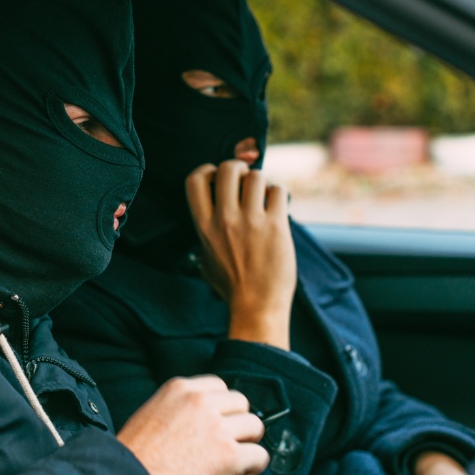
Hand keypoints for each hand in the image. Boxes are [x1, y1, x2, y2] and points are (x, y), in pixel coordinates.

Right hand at [117, 375, 268, 474]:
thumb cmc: (135, 459)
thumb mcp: (152, 414)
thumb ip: (180, 408)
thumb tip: (207, 418)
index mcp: (180, 389)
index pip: (219, 387)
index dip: (221, 410)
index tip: (213, 427)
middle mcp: (200, 402)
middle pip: (241, 403)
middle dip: (236, 425)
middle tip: (223, 447)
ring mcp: (217, 428)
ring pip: (255, 426)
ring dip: (246, 445)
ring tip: (231, 464)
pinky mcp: (228, 456)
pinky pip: (260, 456)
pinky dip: (252, 469)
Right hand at [185, 160, 295, 350]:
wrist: (256, 306)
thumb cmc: (232, 288)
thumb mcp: (206, 260)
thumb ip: (205, 237)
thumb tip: (207, 224)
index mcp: (204, 227)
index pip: (195, 180)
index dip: (207, 170)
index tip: (217, 178)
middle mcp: (225, 220)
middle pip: (227, 169)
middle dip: (238, 168)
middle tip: (245, 180)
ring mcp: (251, 222)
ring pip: (256, 176)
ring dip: (261, 181)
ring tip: (264, 196)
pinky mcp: (276, 226)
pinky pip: (278, 191)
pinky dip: (279, 193)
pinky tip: (278, 206)